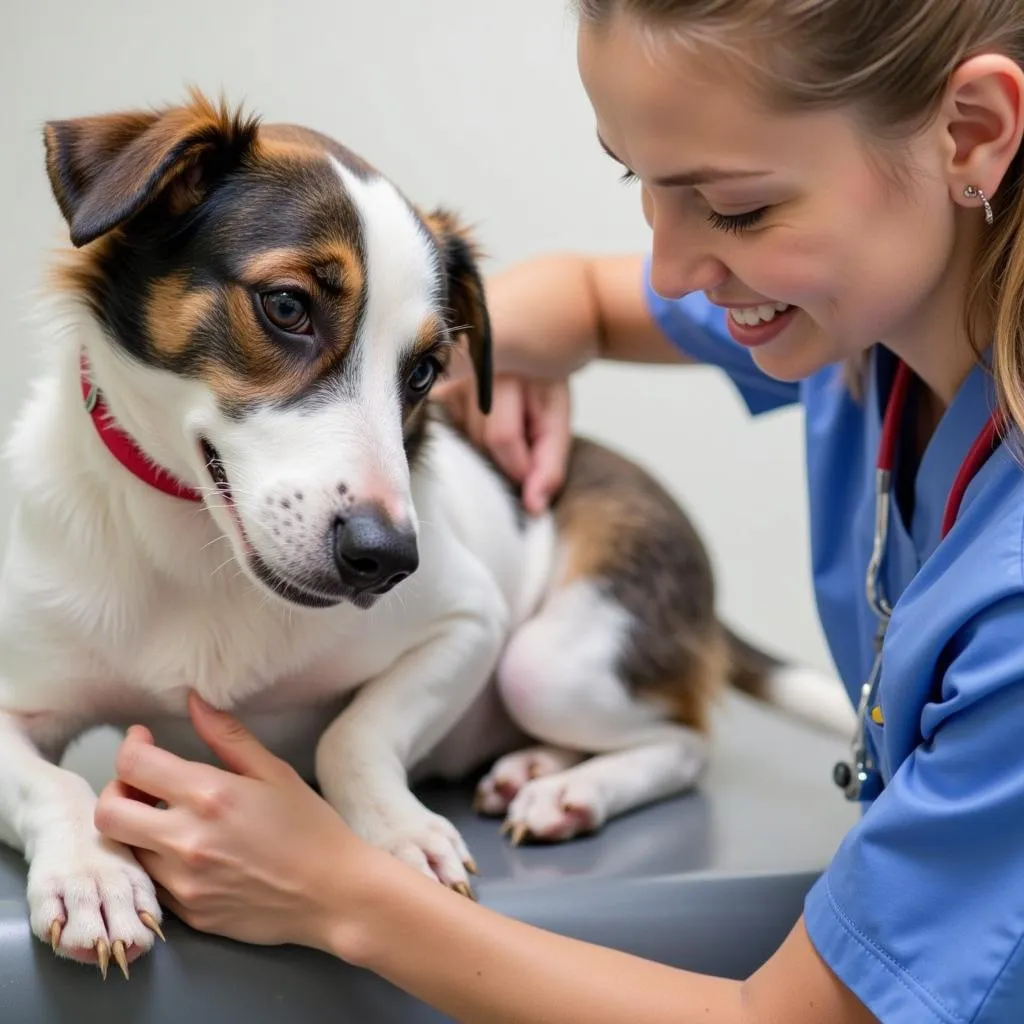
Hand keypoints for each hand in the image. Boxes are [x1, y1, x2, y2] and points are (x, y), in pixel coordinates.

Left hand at [93, 693, 378, 954]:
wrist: (333, 895)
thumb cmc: (311, 828)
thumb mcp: (275, 773)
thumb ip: (228, 736)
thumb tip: (194, 701)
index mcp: (209, 796)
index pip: (134, 764)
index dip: (131, 746)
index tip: (144, 740)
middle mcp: (185, 840)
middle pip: (108, 812)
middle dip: (116, 789)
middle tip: (142, 782)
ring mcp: (182, 882)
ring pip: (125, 849)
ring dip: (138, 827)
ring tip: (169, 817)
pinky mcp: (186, 913)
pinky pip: (151, 880)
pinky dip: (157, 859)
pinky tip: (188, 850)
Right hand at [435, 351, 571, 514]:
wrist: (531, 335)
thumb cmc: (545, 379)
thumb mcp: (557, 418)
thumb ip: (549, 465)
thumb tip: (532, 508)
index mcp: (501, 371)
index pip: (501, 437)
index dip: (519, 466)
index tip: (534, 472)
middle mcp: (465, 371)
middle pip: (479, 442)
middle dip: (506, 457)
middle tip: (526, 438)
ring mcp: (446, 380)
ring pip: (465, 441)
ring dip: (489, 448)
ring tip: (508, 422)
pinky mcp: (435, 391)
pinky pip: (453, 433)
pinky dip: (472, 438)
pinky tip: (485, 421)